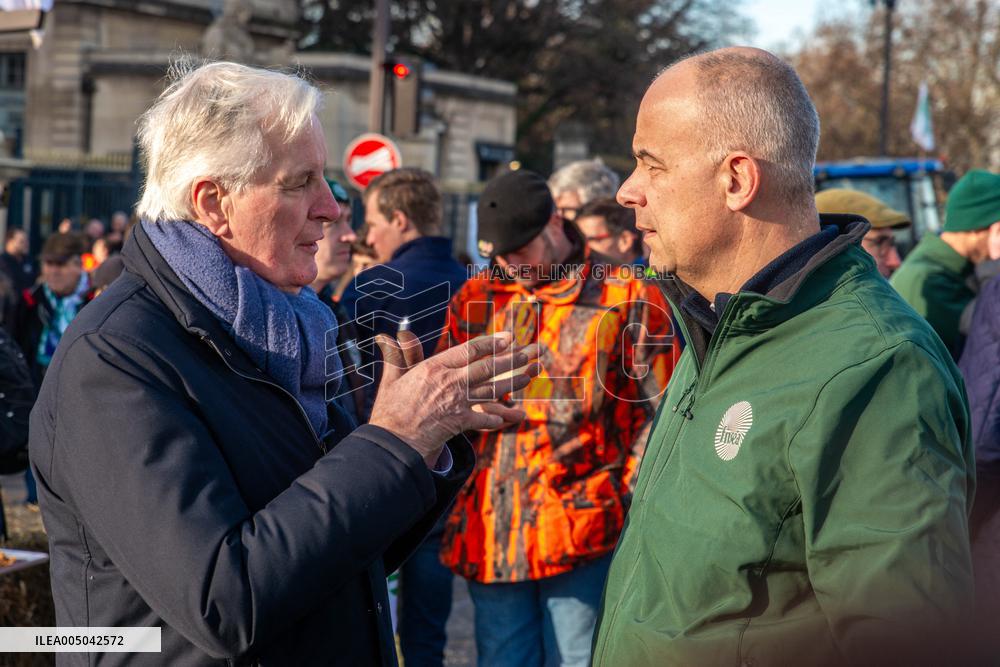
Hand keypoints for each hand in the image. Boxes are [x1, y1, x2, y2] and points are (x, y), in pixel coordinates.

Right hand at [369, 331, 539, 467]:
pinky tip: (509, 417)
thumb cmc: (389, 410)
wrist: (392, 441)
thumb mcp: (391, 379)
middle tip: (528, 353)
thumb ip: (396, 356)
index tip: (508, 337)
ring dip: (512, 383)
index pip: (469, 350)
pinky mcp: (460, 422)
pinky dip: (498, 418)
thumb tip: (386, 337)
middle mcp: (450, 382)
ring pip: (491, 389)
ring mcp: (457, 402)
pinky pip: (484, 419)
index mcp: (434, 367)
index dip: (491, 343)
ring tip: (529, 376)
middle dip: (510, 359)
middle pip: (487, 367)